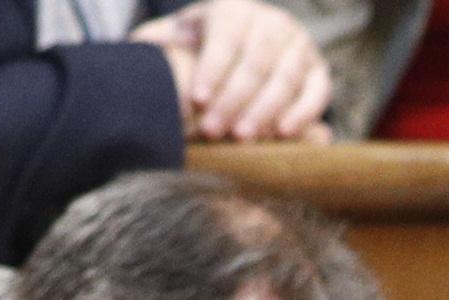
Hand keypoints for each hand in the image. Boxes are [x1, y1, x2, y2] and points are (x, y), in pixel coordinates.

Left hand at [136, 0, 335, 144]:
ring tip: (244, 138)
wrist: (241, 55)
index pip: (226, 36)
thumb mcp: (173, 40)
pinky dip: (303, 113)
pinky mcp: (319, 71)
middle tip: (215, 131)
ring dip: (265, 110)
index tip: (197, 101)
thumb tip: (130, 53)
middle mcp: (271, 21)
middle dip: (234, 98)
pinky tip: (283, 134)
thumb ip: (155, 46)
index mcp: (234, 8)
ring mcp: (299, 45)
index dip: (213, 69)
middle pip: (257, 61)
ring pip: (286, 77)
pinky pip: (317, 91)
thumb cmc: (199, 53)